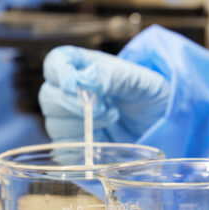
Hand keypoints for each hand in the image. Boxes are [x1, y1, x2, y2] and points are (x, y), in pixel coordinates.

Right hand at [38, 46, 169, 142]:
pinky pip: (63, 147)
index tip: (74, 85)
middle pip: (48, 96)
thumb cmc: (148, 93)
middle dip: (75, 106)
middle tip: (107, 109)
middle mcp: (71, 90)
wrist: (160, 121)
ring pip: (53, 123)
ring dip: (82, 126)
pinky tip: (103, 139)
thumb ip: (110, 76)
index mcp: (84, 66)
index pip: (55, 62)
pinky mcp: (73, 142)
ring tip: (112, 119)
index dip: (59, 72)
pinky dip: (81, 146)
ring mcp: (70, 117)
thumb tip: (80, 80)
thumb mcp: (138, 80)